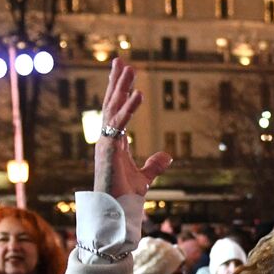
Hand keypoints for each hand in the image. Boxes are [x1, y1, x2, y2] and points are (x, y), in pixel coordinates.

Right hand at [94, 57, 172, 198]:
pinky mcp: (109, 149)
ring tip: (130, 67)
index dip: (119, 92)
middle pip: (111, 104)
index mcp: (113, 143)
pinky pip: (120, 124)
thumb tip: (167, 155)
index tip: (124, 75)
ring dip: (121, 87)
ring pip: (113, 109)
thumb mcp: (144, 178)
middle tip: (121, 60)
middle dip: (116, 82)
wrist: (115, 213)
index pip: (116, 112)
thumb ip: (155, 165)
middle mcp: (106, 140)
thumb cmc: (124, 198)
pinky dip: (129, 108)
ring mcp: (106, 143)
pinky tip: (138, 93)